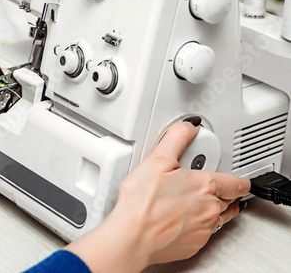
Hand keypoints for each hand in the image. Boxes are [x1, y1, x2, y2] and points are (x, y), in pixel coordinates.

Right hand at [65, 120, 250, 271]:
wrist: (132, 236)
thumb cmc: (142, 203)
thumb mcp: (157, 160)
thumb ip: (176, 139)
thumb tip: (188, 128)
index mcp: (206, 186)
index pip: (238, 183)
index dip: (240, 180)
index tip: (240, 180)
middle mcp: (210, 209)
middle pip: (231, 201)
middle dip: (225, 193)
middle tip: (208, 186)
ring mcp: (203, 230)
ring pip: (220, 219)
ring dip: (213, 210)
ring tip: (194, 203)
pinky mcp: (193, 245)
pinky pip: (204, 235)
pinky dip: (197, 227)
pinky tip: (180, 220)